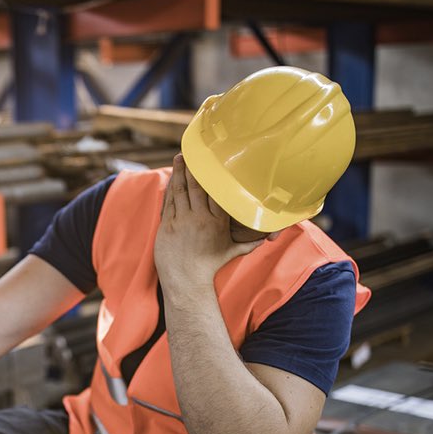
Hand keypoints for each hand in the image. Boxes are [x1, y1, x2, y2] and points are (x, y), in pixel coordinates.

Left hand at [154, 154, 265, 293]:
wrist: (186, 281)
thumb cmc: (209, 267)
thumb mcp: (231, 253)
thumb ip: (249, 244)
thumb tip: (265, 240)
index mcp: (217, 222)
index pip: (215, 192)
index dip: (211, 176)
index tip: (211, 162)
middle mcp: (199, 219)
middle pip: (196, 186)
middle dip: (193, 167)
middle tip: (191, 152)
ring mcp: (181, 221)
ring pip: (180, 191)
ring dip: (179, 172)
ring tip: (180, 157)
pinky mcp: (166, 226)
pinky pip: (168, 202)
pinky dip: (170, 189)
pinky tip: (171, 178)